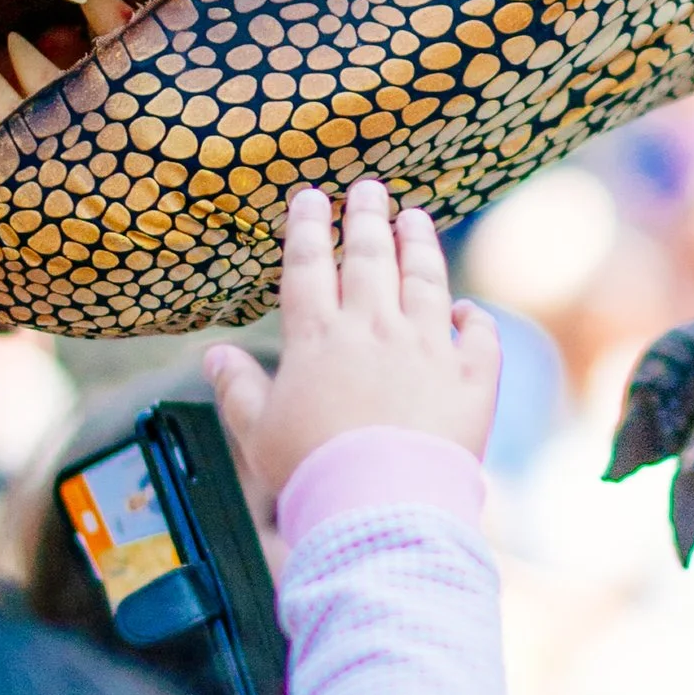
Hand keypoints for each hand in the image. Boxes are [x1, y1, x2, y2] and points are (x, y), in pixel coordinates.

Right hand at [205, 180, 500, 527]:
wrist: (381, 504)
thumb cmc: (310, 473)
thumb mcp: (258, 432)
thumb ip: (238, 388)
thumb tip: (214, 353)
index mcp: (318, 339)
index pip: (308, 267)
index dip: (307, 228)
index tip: (310, 197)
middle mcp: (375, 329)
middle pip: (370, 259)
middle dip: (367, 219)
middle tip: (370, 190)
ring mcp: (428, 348)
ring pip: (425, 281)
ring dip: (420, 246)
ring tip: (416, 219)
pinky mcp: (471, 377)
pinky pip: (478, 336)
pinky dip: (474, 318)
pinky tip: (468, 309)